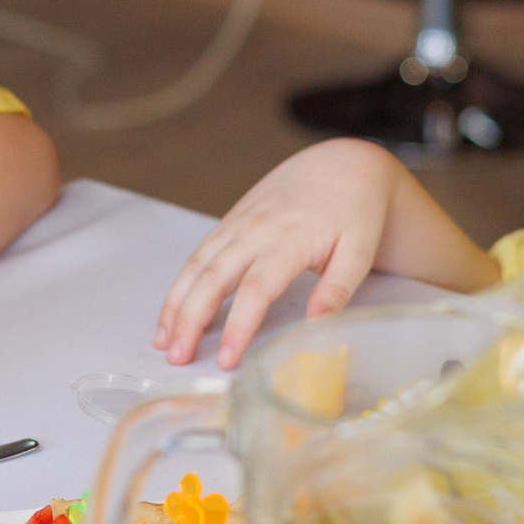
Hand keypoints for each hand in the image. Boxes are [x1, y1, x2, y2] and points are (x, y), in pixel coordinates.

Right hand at [155, 141, 402, 368]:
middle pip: (212, 278)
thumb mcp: (359, 251)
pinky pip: (198, 254)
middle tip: (177, 358)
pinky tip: (173, 311)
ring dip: (176, 304)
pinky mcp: (230, 221)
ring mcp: (238, 223)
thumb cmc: (354, 211)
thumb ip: (337, 290)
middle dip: (190, 319)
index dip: (237, 326)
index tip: (226, 359)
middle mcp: (255, 230)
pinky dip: (181, 284)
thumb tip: (316, 326)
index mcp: (289, 240)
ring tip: (163, 341)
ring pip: (196, 265)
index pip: (256, 289)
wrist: (341, 164)